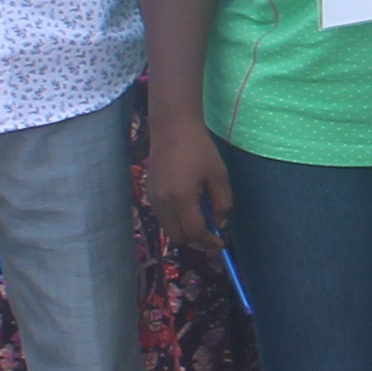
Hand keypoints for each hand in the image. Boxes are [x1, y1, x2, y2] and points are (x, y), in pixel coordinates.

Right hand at [141, 119, 236, 265]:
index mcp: (181, 198)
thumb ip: (222, 203)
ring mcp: (153, 198)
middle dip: (196, 238)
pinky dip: (174, 219)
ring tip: (199, 215)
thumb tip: (220, 224)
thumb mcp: (218, 175)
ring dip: (184, 229)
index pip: (195, 232)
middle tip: (210, 229)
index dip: (209, 241)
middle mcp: (163, 203)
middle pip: (178, 236)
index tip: (221, 243)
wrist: (172, 128)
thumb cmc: (199, 149)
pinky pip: (162, 216)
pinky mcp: (149, 192)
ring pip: (168, 229)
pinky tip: (186, 205)